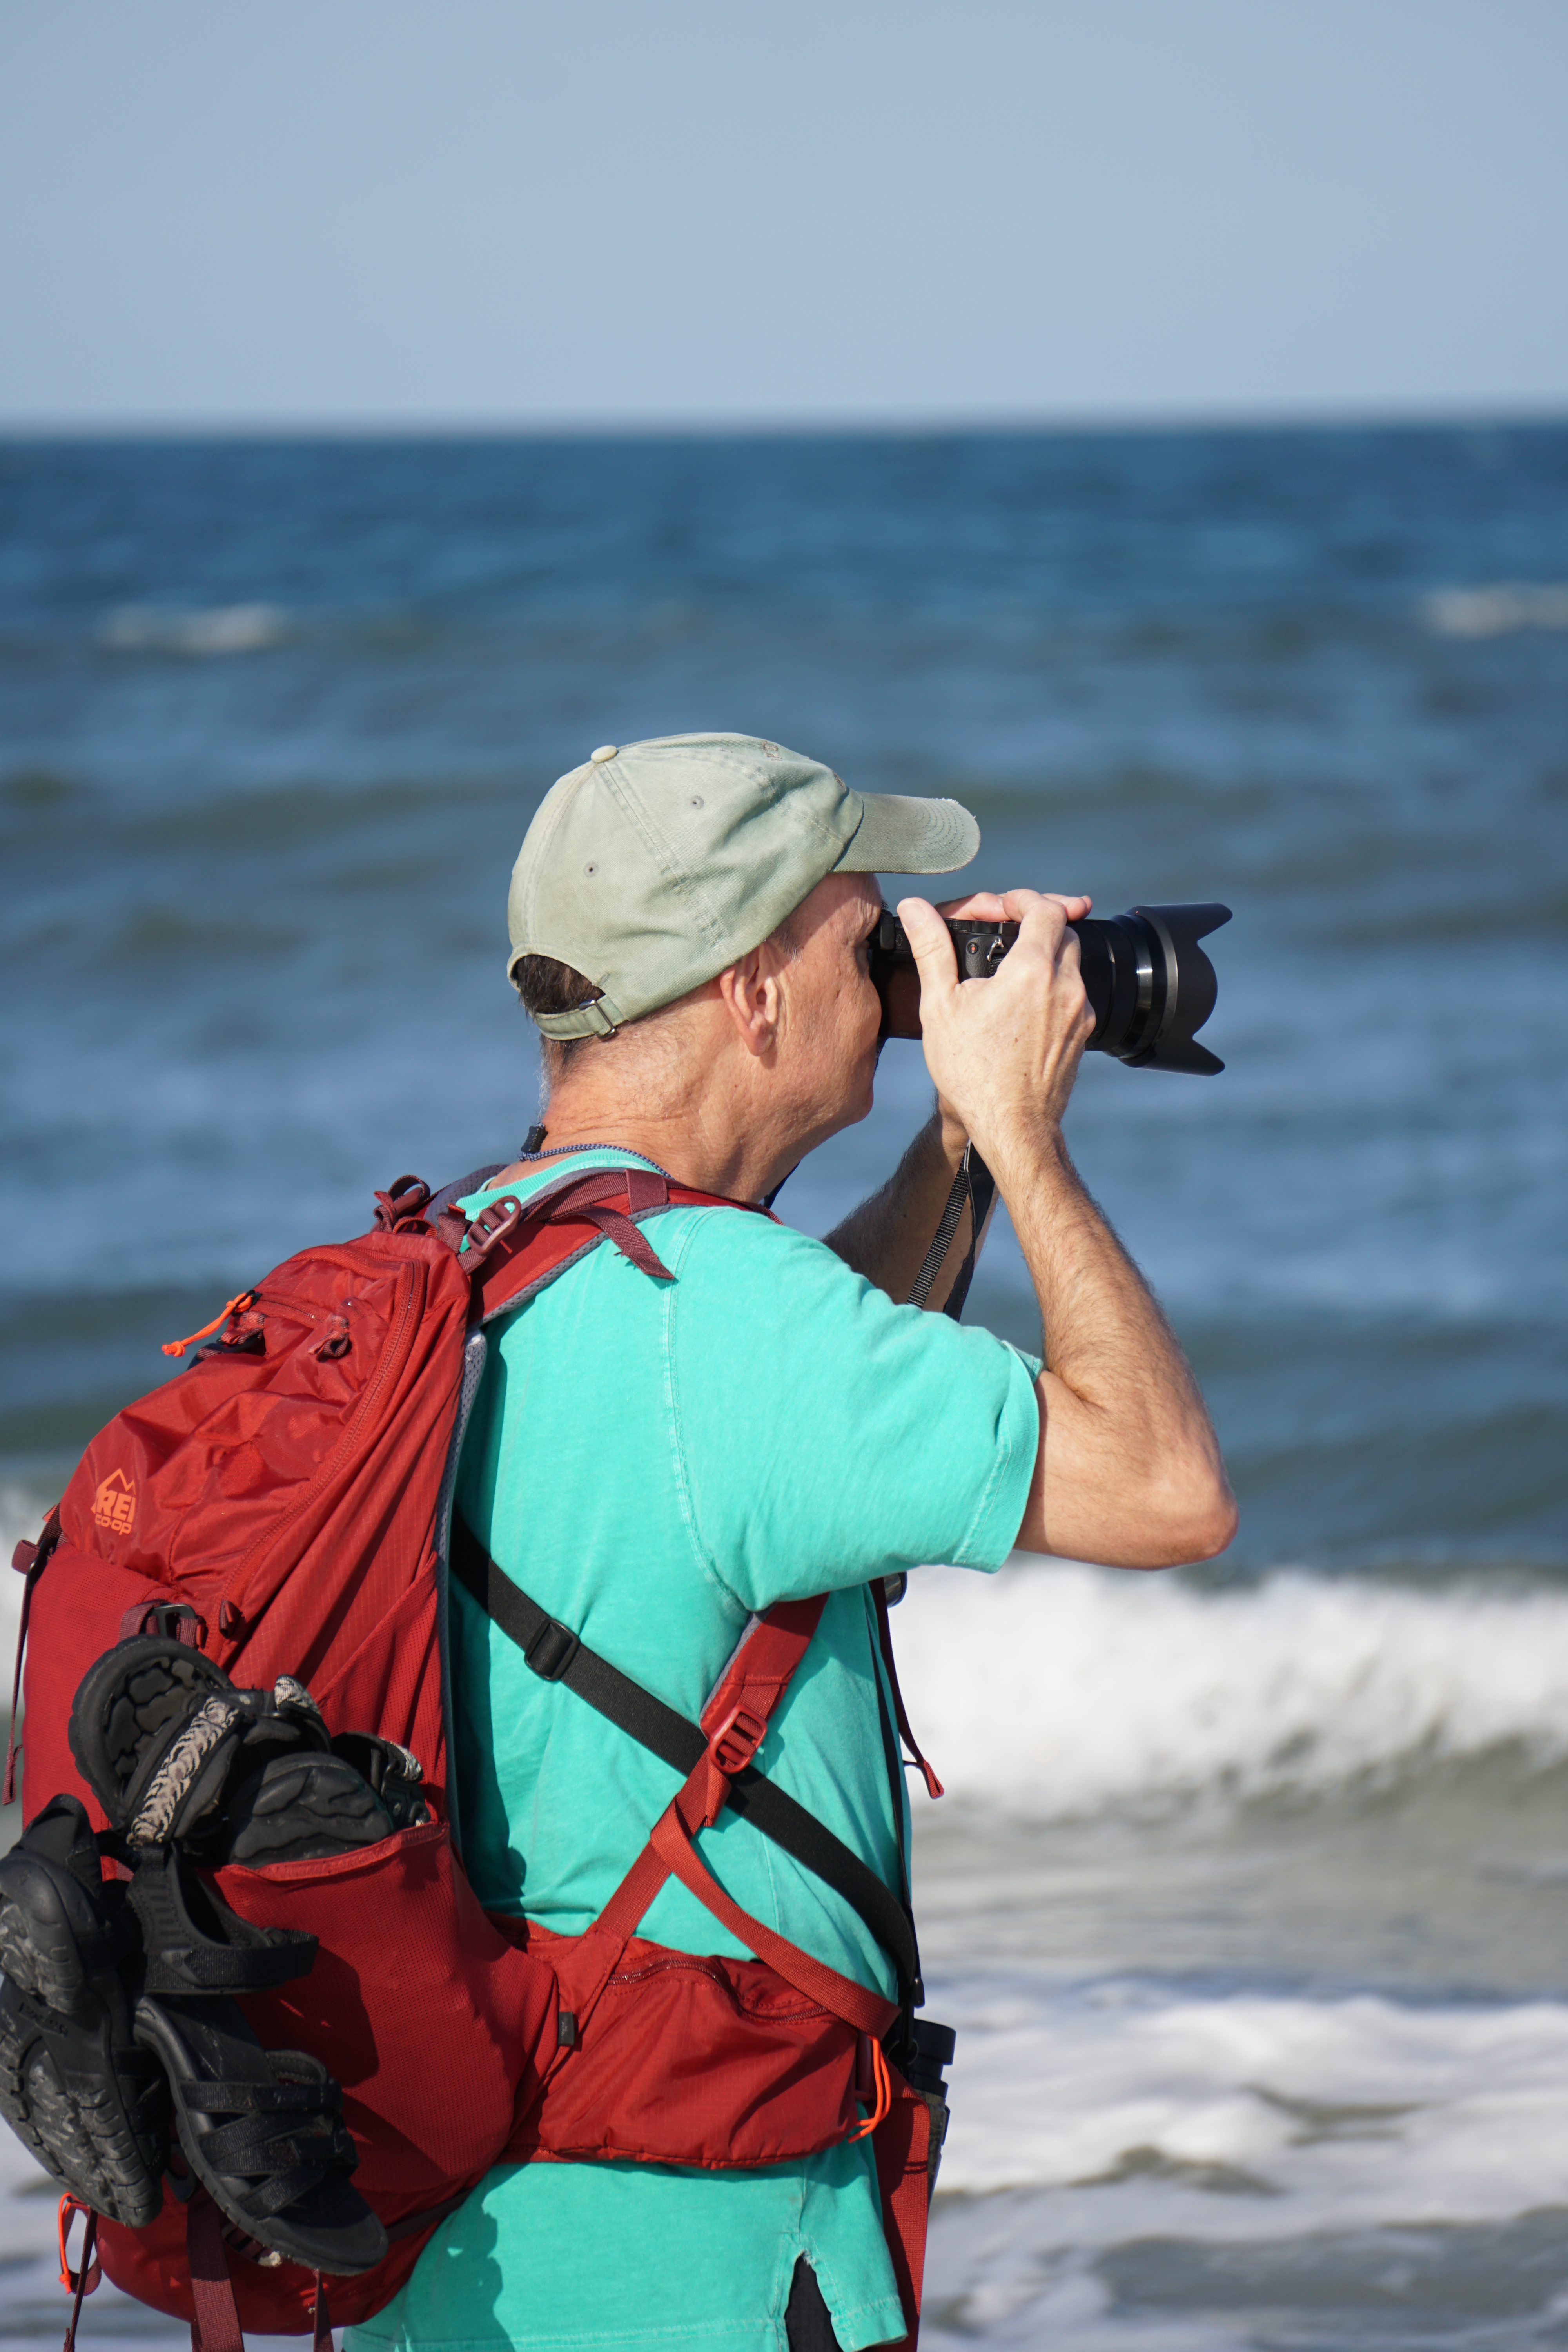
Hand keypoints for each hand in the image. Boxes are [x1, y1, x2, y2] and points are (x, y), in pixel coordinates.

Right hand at [897, 888, 1095, 1159]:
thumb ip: (931, 949)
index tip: (1006, 904)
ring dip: (1047, 955)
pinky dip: (1054, 986)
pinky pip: (1074, 995)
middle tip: (1008, 929)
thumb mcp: (940, 1005)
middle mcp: (1065, 987)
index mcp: (1032, 971)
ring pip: (1072, 963)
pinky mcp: (1084, 1035)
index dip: (1024, 898)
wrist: (1012, 1126)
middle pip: (1064, 931)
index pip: (1045, 908)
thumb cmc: (972, 1072)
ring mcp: (1080, 1012)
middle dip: (1038, 922)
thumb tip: (916, 908)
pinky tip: (1025, 1004)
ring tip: (1012, 968)